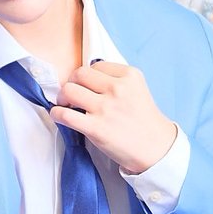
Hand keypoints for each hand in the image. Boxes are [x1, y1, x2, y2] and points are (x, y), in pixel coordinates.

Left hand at [51, 60, 177, 173]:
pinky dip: (57, 113)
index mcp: (129, 76)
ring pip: (69, 90)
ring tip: (65, 104)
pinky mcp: (96, 128)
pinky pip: (65, 114)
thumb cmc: (143, 119)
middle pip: (79, 74)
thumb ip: (115, 79)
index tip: (87, 86)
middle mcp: (117, 89)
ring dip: (62, 96)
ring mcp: (106, 108)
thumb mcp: (137, 89)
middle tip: (72, 93)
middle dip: (72, 81)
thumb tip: (86, 78)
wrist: (156, 148)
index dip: (88, 76)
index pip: (96, 65)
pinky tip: (60, 115)